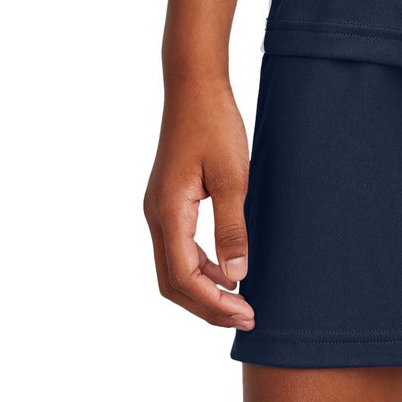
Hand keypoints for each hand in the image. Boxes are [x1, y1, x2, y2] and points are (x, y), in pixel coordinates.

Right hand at [143, 76, 255, 331]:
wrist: (194, 85)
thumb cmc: (214, 123)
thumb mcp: (233, 176)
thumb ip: (232, 226)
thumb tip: (237, 274)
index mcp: (168, 212)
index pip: (184, 277)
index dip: (214, 303)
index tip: (246, 313)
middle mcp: (155, 215)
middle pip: (172, 282)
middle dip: (206, 306)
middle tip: (245, 317)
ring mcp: (158, 208)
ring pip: (172, 267)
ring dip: (202, 289)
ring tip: (238, 300)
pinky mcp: (167, 200)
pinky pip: (177, 247)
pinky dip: (199, 267)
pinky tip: (225, 268)